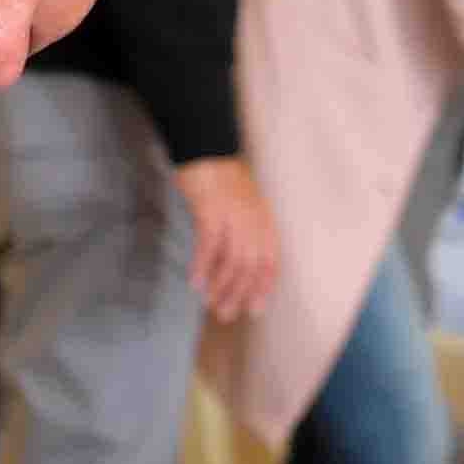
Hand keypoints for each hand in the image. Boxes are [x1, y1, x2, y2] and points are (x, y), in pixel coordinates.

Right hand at [175, 158, 280, 327]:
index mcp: (264, 222)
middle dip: (239, 294)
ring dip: (221, 286)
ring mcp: (233, 215)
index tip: (253, 311)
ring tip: (209, 303)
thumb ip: (244, 232)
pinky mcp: (211, 210)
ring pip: (232, 260)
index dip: (263, 289)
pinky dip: (202, 266)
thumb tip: (237, 265)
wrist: (206, 149)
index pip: (270, 262)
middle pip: (251, 267)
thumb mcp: (242, 207)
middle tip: (225, 314)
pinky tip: (194, 281)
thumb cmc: (221, 180)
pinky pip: (208, 245)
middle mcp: (253, 221)